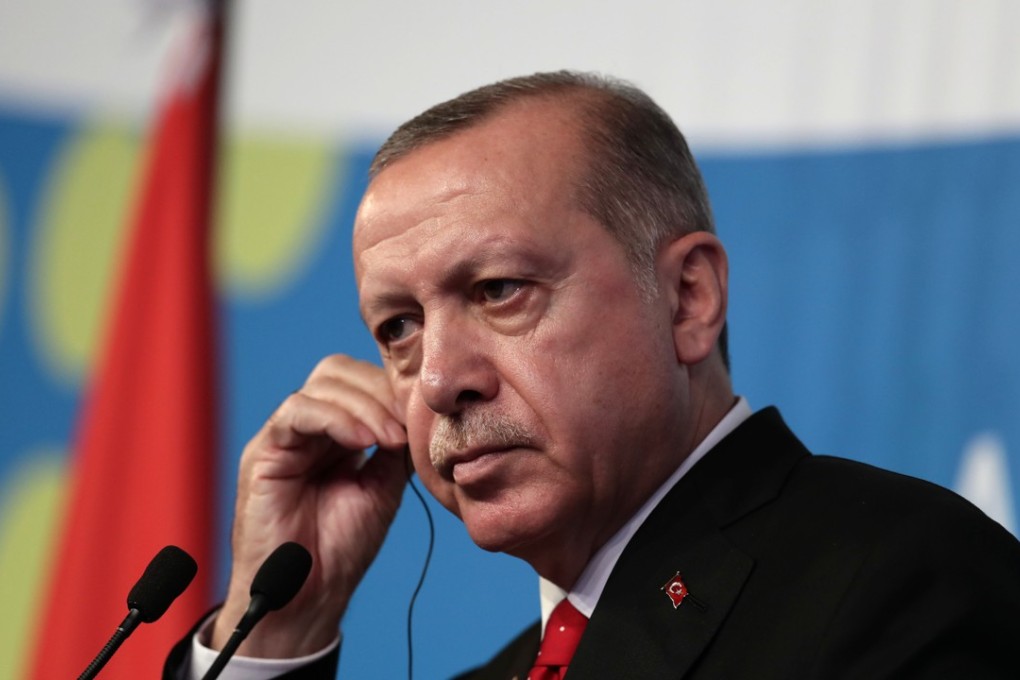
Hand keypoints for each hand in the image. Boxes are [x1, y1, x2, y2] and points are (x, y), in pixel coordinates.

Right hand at [211, 355, 408, 656]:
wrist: (309, 594)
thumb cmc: (342, 547)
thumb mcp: (384, 485)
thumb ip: (395, 445)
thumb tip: (417, 411)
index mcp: (338, 431)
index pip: (363, 380)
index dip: (393, 389)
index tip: (423, 415)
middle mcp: (310, 427)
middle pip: (341, 371)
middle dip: (380, 391)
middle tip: (406, 426)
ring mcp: (286, 436)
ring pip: (323, 384)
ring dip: (366, 406)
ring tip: (390, 439)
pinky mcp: (265, 451)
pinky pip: (296, 412)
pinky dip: (335, 419)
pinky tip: (363, 443)